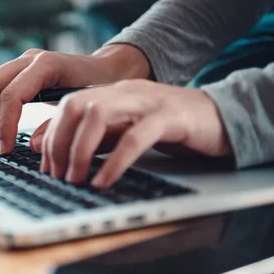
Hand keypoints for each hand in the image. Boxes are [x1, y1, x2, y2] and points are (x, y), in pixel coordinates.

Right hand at [0, 44, 150, 153]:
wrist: (106, 71)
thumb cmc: (100, 90)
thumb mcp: (83, 107)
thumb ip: (58, 124)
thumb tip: (33, 146)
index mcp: (47, 65)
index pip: (12, 95)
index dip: (4, 126)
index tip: (6, 149)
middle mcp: (29, 59)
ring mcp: (21, 62)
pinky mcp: (17, 70)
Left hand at [30, 80, 230, 188]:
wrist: (224, 116)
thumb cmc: (172, 127)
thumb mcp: (127, 131)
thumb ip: (96, 139)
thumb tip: (58, 155)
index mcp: (113, 93)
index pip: (68, 106)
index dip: (51, 137)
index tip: (48, 168)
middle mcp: (126, 92)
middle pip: (75, 106)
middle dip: (58, 142)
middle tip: (58, 175)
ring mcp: (148, 102)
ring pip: (97, 115)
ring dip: (78, 150)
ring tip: (76, 179)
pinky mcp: (171, 118)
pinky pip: (135, 137)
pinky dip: (114, 161)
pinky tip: (103, 181)